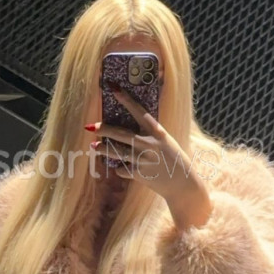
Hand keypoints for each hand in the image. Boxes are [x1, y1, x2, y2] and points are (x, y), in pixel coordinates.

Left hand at [88, 85, 212, 227]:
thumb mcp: (166, 141)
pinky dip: (121, 169)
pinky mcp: (139, 174)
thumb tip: (127, 127)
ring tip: (93, 147)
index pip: (139, 112)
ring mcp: (143, 160)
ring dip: (103, 149)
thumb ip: (150, 134)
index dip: (126, 100)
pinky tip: (124, 168)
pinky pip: (122, 169)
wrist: (182, 184)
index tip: (114, 89)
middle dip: (104, 130)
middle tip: (91, 126)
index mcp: (158, 133)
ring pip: (117, 152)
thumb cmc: (174, 159)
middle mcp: (150, 145)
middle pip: (121, 134)